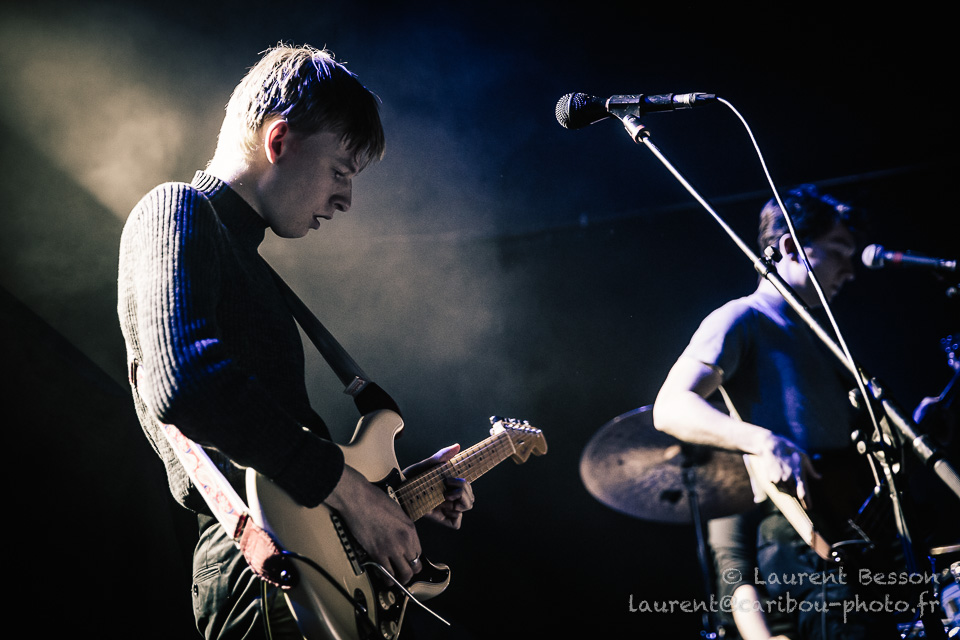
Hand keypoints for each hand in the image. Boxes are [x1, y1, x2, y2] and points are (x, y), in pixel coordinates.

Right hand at [324, 466, 422, 583]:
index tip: (408, 560)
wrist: (358, 499)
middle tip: (405, 573)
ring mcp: (391, 549)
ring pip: (403, 574)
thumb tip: (402, 539)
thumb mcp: (397, 512)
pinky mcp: (376, 553)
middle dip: (410, 572)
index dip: (413, 558)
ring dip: (400, 579)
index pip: (419, 553)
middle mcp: (404, 541)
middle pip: (414, 566)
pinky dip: (386, 578)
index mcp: (410, 529)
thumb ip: (402, 528)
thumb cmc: (375, 500)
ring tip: (396, 579)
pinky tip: (385, 578)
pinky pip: (386, 573)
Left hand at [403, 444, 474, 529]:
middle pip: (471, 497)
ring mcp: (446, 509)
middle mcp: (450, 497)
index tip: (455, 477)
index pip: (468, 487)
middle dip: (464, 488)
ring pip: (467, 506)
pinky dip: (455, 515)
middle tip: (447, 482)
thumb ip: (440, 457)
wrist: (395, 493)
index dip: (467, 484)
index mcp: (449, 485)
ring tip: (445, 495)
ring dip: (461, 498)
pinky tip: (443, 507)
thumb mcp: (424, 466)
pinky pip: (456, 523)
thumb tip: (457, 446)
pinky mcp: (441, 519)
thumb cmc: (408, 479)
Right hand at [757, 434, 820, 507]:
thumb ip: (811, 470)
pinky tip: (778, 472)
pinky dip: (778, 483)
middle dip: (794, 489)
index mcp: (798, 473)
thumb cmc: (790, 451)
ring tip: (784, 472)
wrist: (772, 446)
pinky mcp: (771, 480)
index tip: (809, 508)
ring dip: (785, 486)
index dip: (806, 500)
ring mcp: (779, 480)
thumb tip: (819, 477)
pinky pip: (777, 487)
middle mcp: (788, 478)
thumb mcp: (804, 457)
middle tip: (791, 477)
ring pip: (785, 490)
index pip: (803, 491)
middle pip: (793, 493)